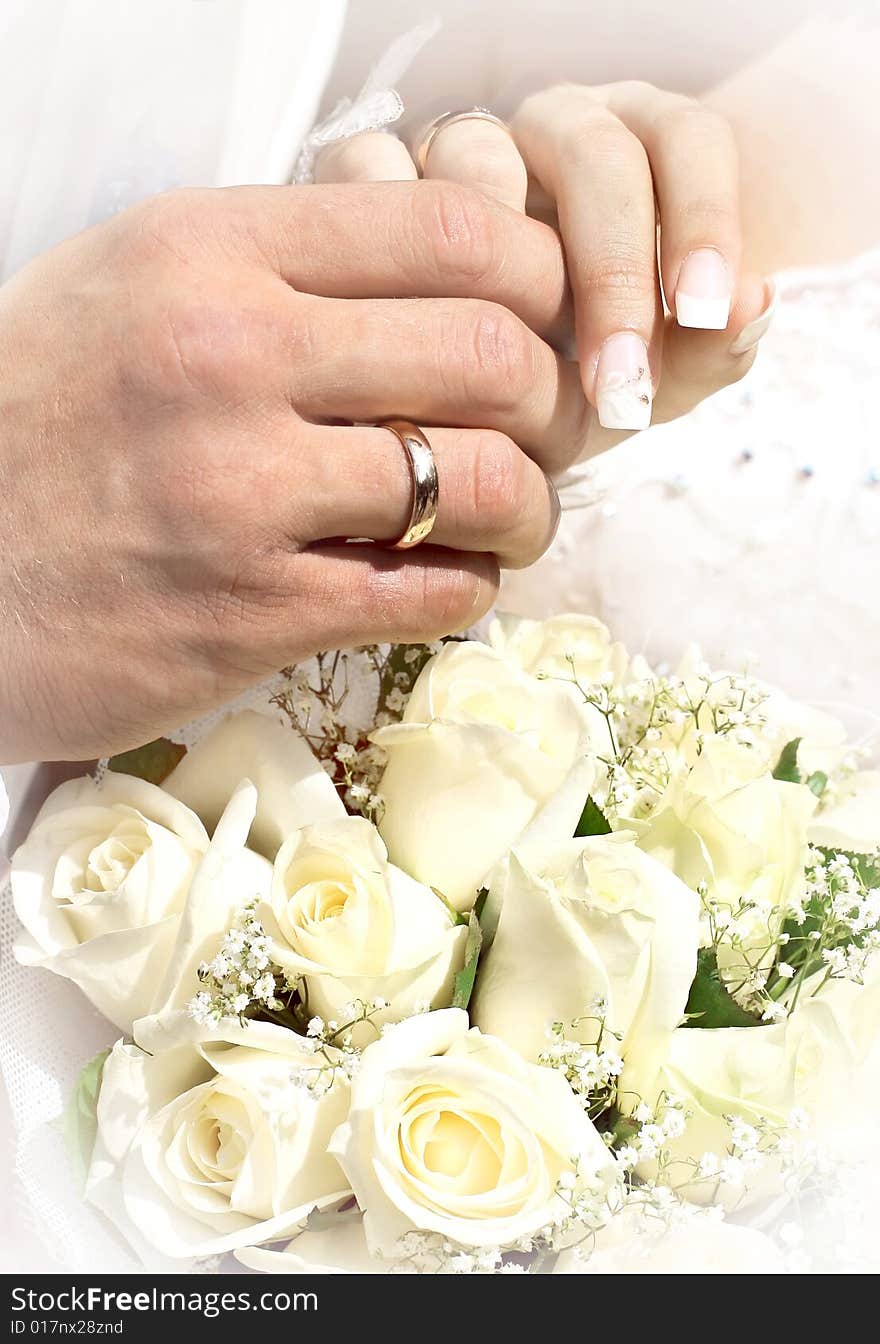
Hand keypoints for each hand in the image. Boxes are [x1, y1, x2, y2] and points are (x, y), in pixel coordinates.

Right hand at [0, 181, 587, 761]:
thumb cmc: (35, 423)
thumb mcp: (125, 288)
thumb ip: (265, 265)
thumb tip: (422, 265)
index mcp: (207, 256)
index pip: (449, 229)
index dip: (535, 276)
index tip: (538, 319)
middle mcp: (231, 358)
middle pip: (491, 353)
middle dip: (549, 400)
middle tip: (540, 430)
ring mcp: (244, 492)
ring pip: (485, 482)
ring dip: (530, 507)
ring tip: (513, 518)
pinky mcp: (255, 612)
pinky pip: (434, 590)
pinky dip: (473, 586)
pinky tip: (453, 578)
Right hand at [317, 83, 774, 448]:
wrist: (466, 406)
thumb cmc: (570, 380)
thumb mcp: (642, 378)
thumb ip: (706, 351)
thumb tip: (755, 309)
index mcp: (634, 153)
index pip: (684, 141)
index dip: (701, 221)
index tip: (704, 315)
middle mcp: (549, 134)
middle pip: (594, 152)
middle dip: (614, 275)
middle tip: (620, 389)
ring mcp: (457, 146)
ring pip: (478, 159)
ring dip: (500, 272)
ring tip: (514, 376)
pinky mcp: (370, 172)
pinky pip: (374, 173)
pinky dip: (395, 250)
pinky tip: (413, 337)